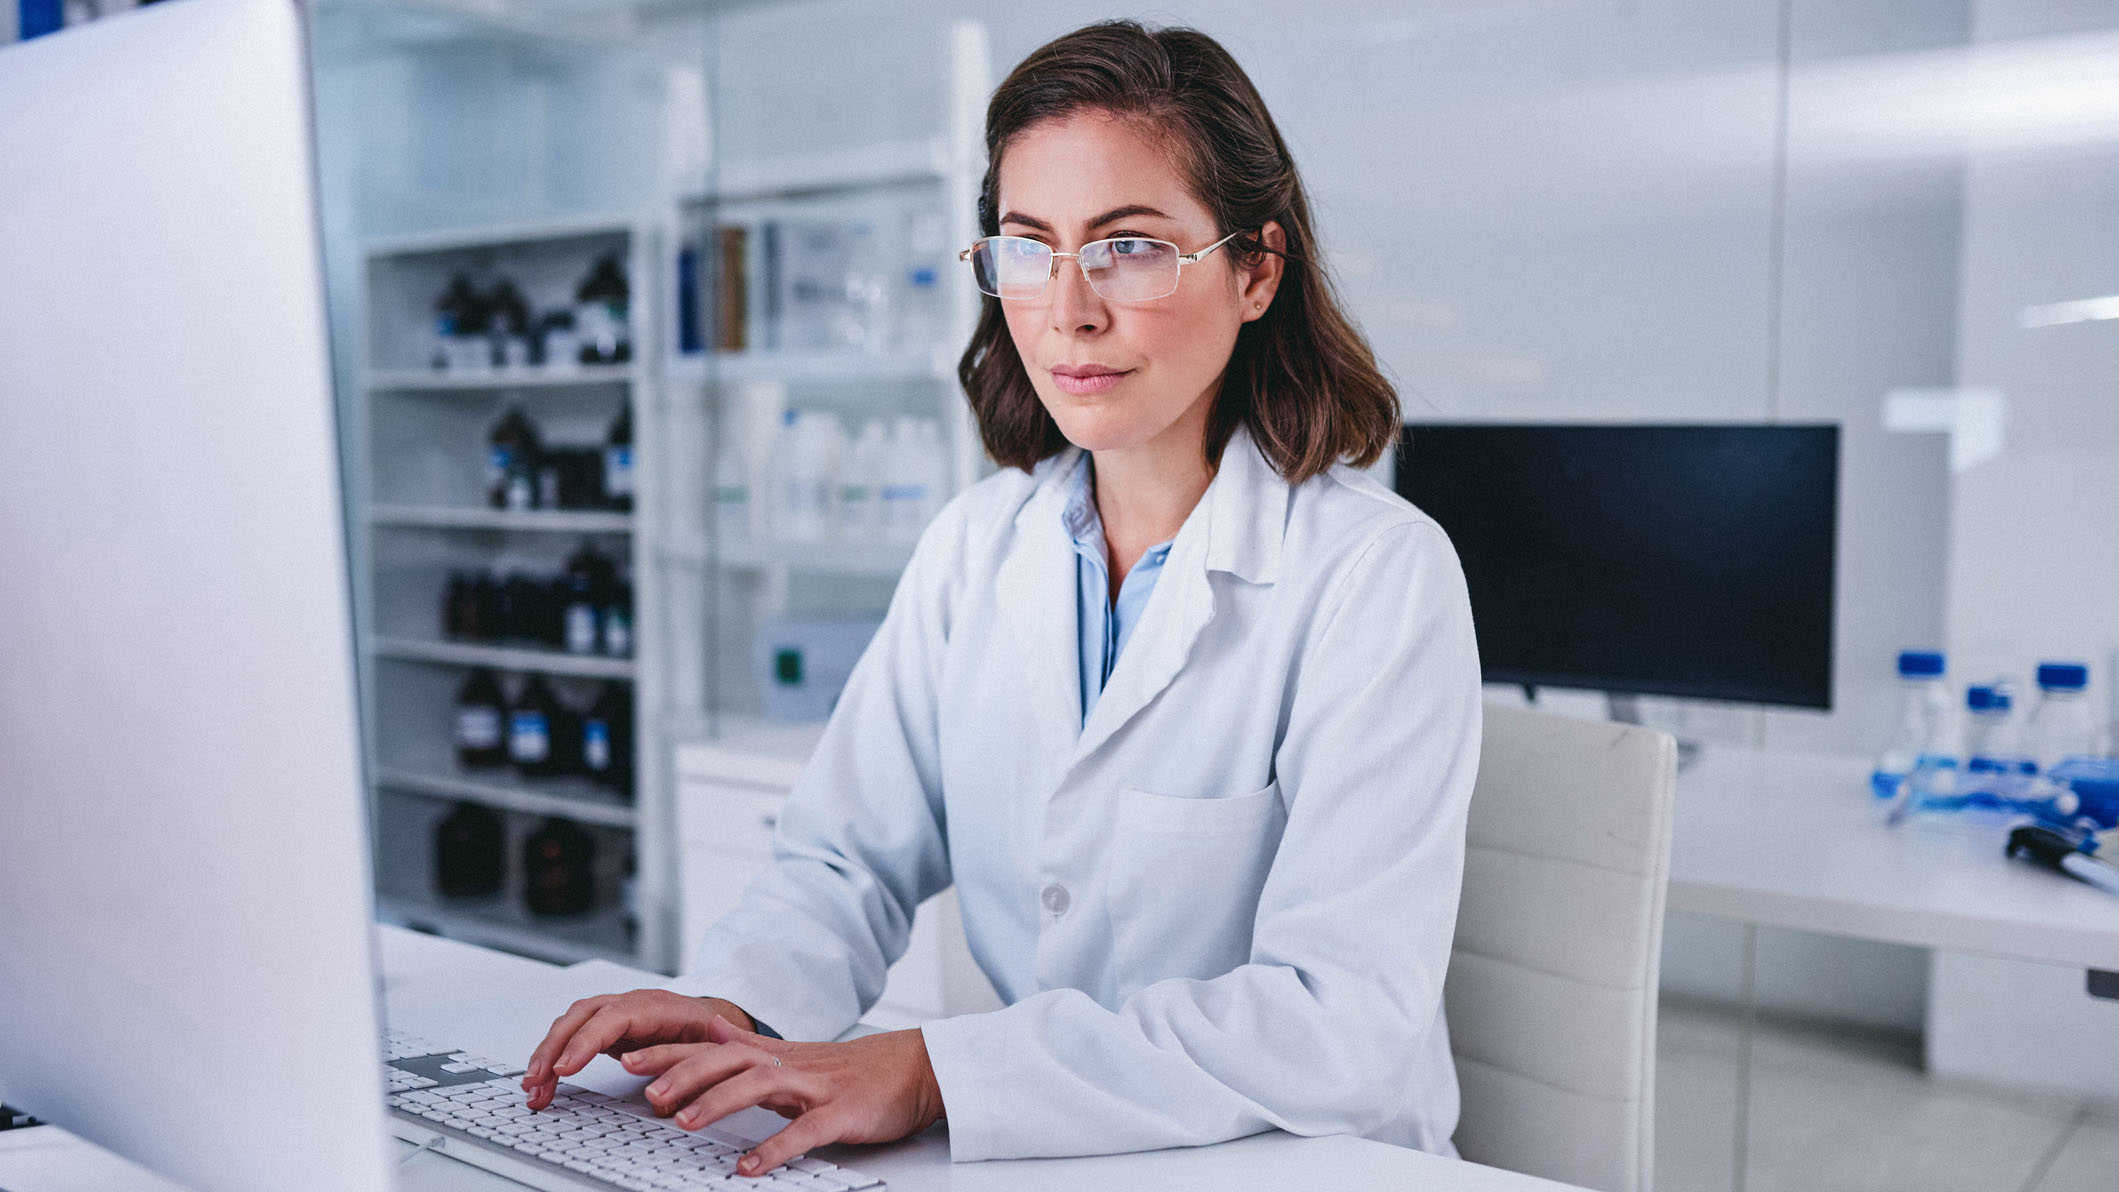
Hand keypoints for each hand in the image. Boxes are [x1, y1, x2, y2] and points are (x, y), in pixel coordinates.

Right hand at [521, 989, 756, 1109]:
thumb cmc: (710, 1035)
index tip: (565, 1067)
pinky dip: (555, 1056)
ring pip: (571, 1024)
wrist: (712, 1019)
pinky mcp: (605, 1025)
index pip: (614, 1017)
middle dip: (555, 1048)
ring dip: (547, 1054)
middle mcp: (630, 1003)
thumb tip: (664, 1100)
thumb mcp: (709, 1052)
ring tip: (533, 1088)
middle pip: (582, 1016)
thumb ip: (688, 1071)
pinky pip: (573, 1034)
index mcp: (658, 1006)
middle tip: (537, 1081)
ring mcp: (615, 1011)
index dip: (586, 1041)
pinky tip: (544, 1080)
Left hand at [619, 1013, 945, 1177]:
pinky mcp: (842, 1114)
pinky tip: (750, 1167)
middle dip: (682, 1073)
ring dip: (718, 1101)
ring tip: (684, 1122)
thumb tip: (705, 1081)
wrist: (915, 1069)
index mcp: (775, 1056)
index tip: (628, 1055)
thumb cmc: (854, 1074)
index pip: (712, 1046)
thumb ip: (754, 1072)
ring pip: (758, 1085)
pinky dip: (775, 1148)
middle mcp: (789, 1065)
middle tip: (644, 1091)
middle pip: (727, 1059)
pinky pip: (805, 1131)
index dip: (670, 1049)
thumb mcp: (797, 1068)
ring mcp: (816, 1087)